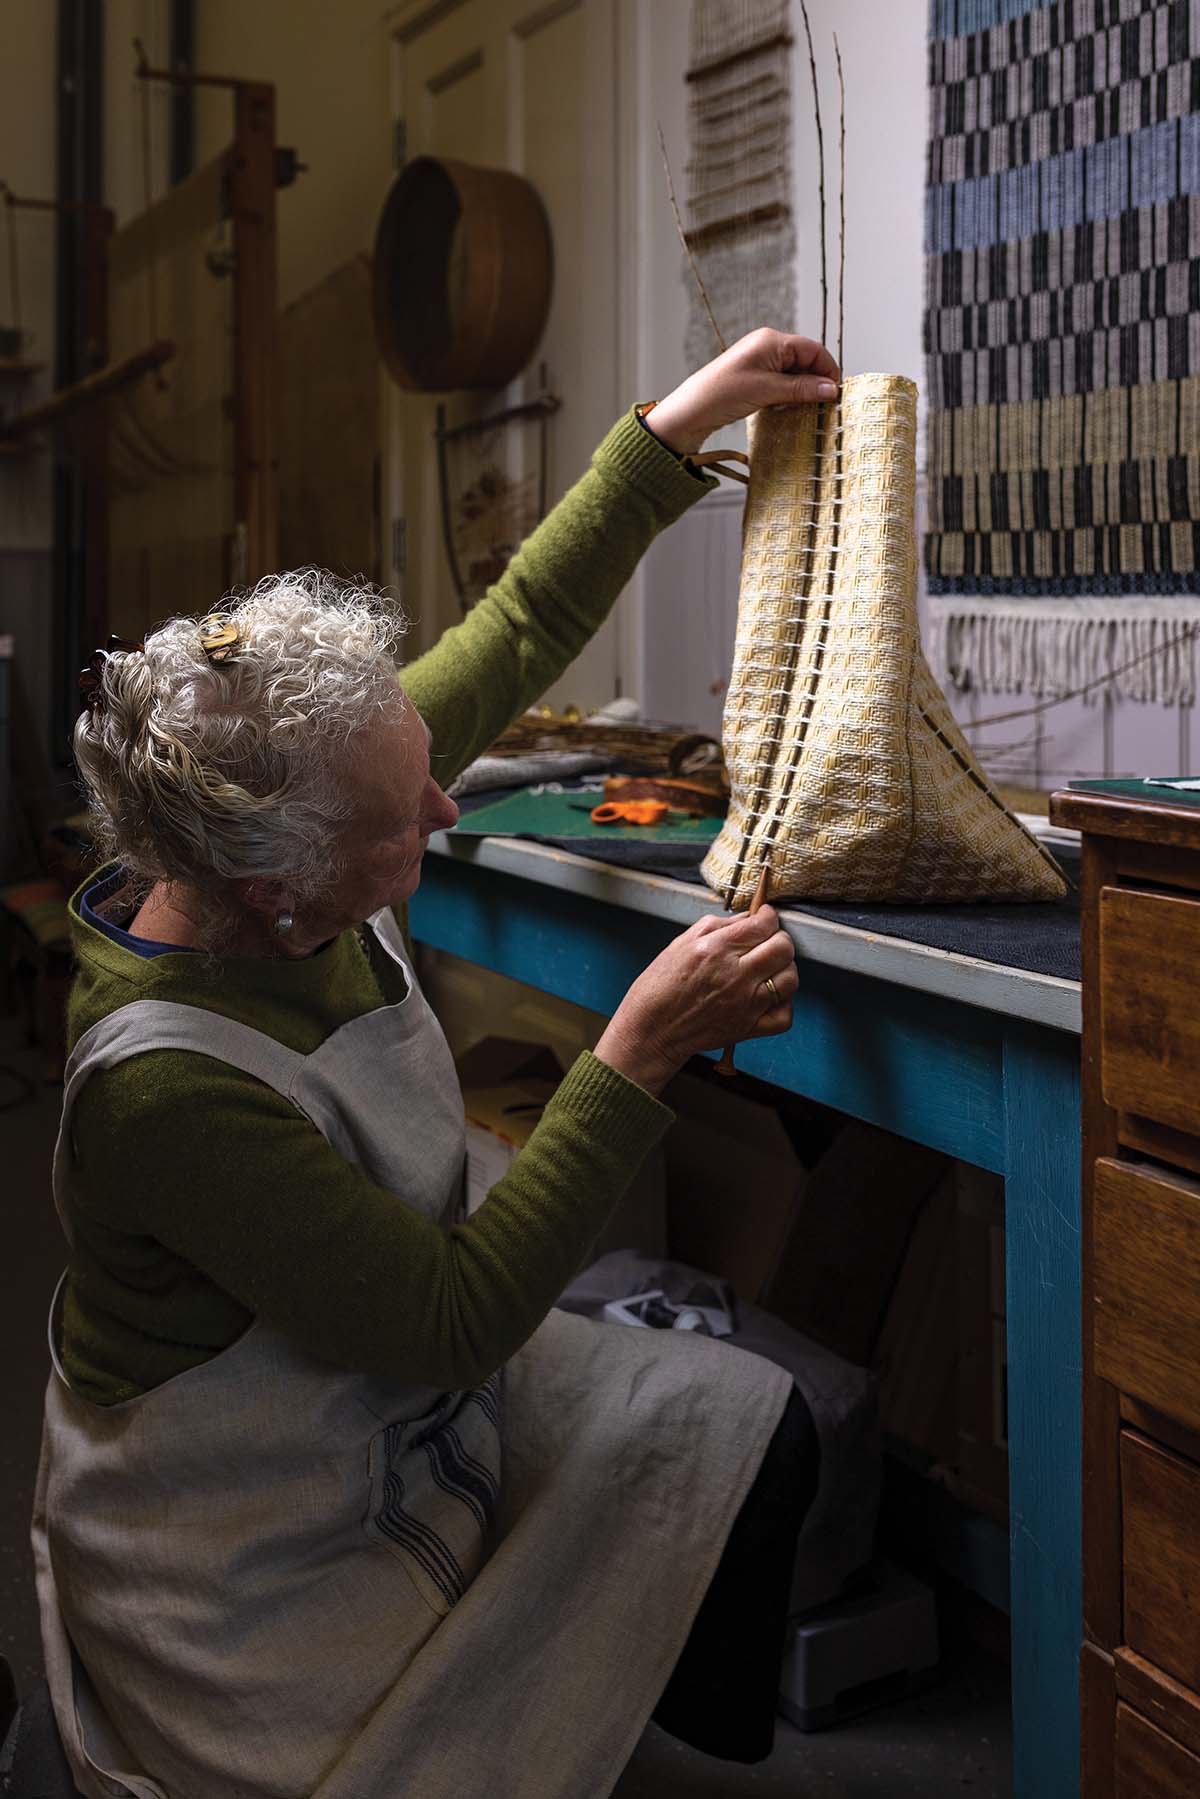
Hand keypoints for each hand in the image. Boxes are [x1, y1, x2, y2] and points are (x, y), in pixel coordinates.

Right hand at [594, 906, 798, 1096]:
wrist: (651, 1030)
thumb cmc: (659, 987)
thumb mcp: (681, 943)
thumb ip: (717, 926)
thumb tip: (747, 918)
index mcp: (717, 949)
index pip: (763, 925)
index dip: (767, 916)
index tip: (764, 917)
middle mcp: (735, 975)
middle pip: (783, 948)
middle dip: (780, 938)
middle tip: (768, 940)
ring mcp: (745, 1004)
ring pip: (790, 978)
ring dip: (784, 969)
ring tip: (769, 968)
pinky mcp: (748, 1028)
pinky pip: (785, 1015)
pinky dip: (783, 1004)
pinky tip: (769, 996)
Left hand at [646, 328, 840, 454]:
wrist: (692, 410)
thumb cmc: (724, 393)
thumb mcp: (767, 390)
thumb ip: (801, 388)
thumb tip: (831, 389)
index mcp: (772, 340)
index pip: (813, 349)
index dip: (827, 369)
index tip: (835, 394)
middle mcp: (768, 346)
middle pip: (805, 361)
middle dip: (815, 382)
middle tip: (822, 406)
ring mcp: (761, 361)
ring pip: (794, 374)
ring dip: (801, 392)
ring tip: (803, 410)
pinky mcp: (755, 377)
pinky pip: (781, 384)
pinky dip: (787, 396)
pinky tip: (785, 410)